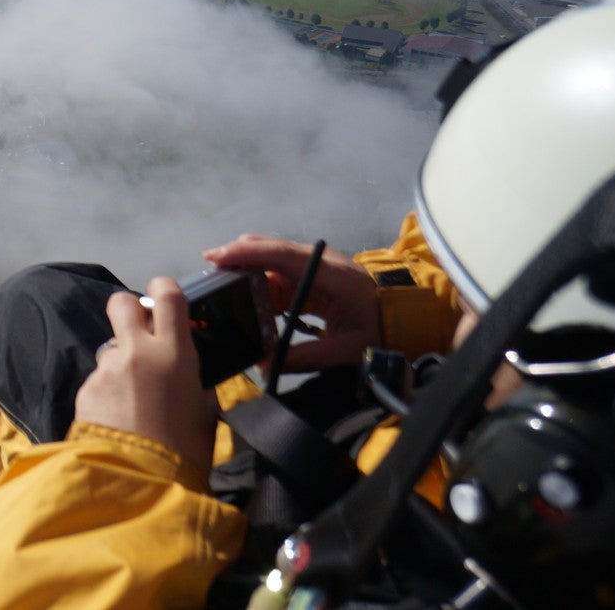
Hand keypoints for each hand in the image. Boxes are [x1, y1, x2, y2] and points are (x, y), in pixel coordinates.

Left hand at [73, 276, 215, 469]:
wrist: (142, 481)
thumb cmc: (186, 451)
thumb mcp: (206, 413)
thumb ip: (197, 384)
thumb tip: (193, 378)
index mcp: (174, 353)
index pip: (166, 295)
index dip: (164, 288)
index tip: (164, 296)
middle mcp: (137, 352)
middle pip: (122, 303)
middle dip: (129, 310)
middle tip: (140, 333)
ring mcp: (107, 369)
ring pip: (111, 347)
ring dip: (120, 362)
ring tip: (132, 397)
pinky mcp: (86, 389)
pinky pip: (99, 379)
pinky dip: (107, 392)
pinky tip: (117, 418)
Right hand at [202, 234, 381, 371]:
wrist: (403, 325)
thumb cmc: (379, 335)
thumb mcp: (344, 352)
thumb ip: (303, 358)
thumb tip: (261, 366)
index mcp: (333, 274)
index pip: (281, 254)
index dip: (246, 254)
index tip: (215, 258)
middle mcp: (321, 261)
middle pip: (271, 249)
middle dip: (238, 258)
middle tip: (210, 276)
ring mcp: (317, 266)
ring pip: (271, 262)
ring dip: (249, 276)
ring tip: (228, 296)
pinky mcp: (313, 275)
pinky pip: (279, 275)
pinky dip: (262, 287)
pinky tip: (252, 305)